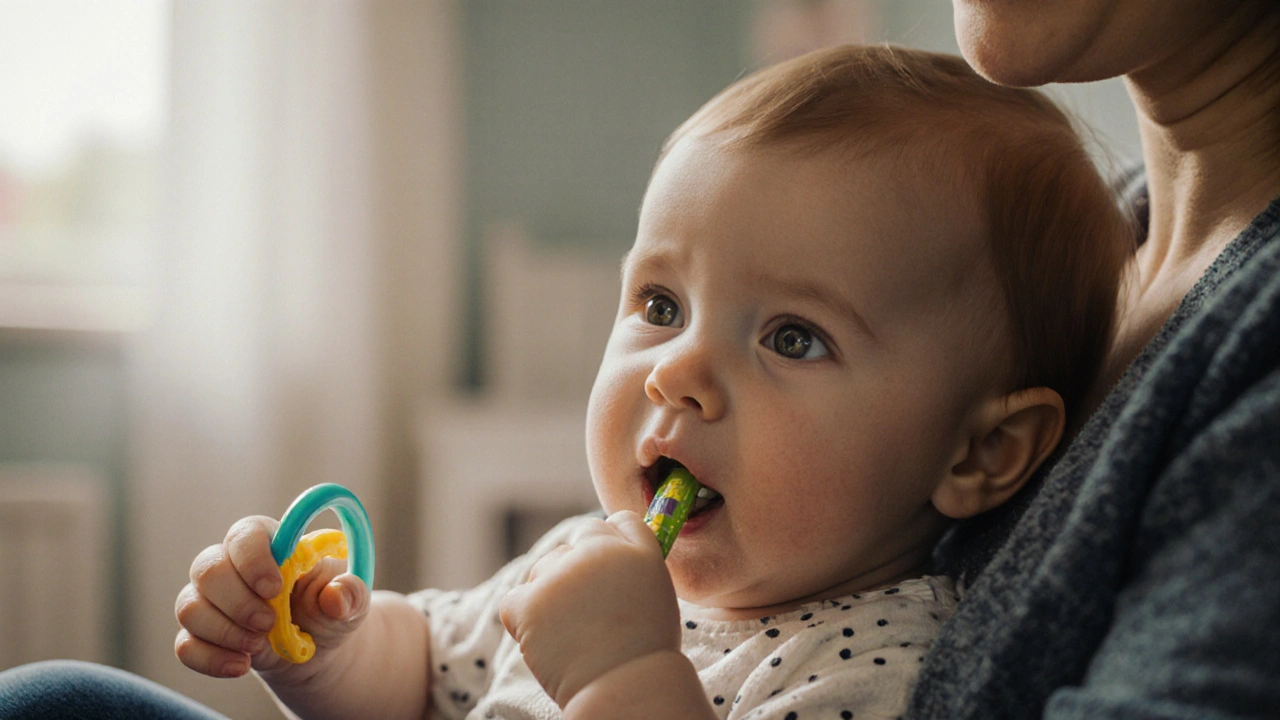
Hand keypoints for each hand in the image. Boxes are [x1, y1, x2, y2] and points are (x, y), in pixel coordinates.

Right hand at [174, 515, 370, 681]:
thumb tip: (335, 596)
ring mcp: (211, 601)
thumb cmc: (330, 609)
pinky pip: (185, 645)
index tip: (276, 588)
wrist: (317, 649)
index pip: (245, 534)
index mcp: (270, 544)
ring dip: (224, 631)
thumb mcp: (352, 600)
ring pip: (189, 607)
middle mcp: (231, 566)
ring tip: (259, 646)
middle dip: (237, 601)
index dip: (253, 559)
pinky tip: (241, 665)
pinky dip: (211, 659)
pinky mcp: (201, 635)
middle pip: (207, 569)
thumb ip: (351, 593)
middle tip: (269, 623)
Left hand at [500, 511, 681, 707]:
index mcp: (637, 550)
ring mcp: (562, 575)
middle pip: (575, 543)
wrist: (625, 688)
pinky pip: (515, 600)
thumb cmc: (645, 650)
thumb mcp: (658, 594)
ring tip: (571, 631)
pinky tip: (546, 638)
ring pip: (542, 569)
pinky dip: (523, 619)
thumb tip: (614, 544)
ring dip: (549, 593)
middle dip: (575, 570)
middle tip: (587, 612)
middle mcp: (599, 553)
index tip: (607, 573)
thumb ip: (637, 561)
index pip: (617, 523)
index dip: (610, 547)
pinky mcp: (530, 602)